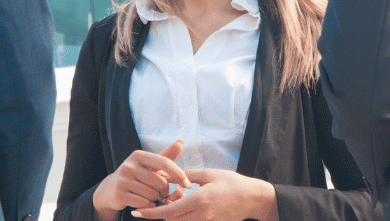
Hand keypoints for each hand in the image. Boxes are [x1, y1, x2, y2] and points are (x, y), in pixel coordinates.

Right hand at [92, 140, 190, 220]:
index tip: (188, 184)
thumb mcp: (150, 164)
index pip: (164, 162)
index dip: (178, 174)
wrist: (111, 189)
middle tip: (160, 192)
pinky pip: (143, 203)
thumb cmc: (137, 175)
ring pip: (152, 194)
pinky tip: (144, 203)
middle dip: (164, 190)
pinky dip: (148, 206)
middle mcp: (128, 165)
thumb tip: (181, 141)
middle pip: (160, 182)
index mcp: (138, 155)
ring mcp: (122, 180)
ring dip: (155, 198)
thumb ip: (166, 155)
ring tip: (149, 195)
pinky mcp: (119, 195)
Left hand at [130, 168, 277, 220]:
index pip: (167, 211)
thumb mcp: (208, 174)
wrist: (252, 198)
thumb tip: (167, 175)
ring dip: (172, 215)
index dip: (151, 214)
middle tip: (155, 200)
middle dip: (160, 212)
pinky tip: (184, 205)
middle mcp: (200, 216)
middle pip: (171, 220)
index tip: (137, 212)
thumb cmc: (232, 182)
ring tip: (172, 200)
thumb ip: (186, 175)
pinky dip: (182, 217)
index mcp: (198, 201)